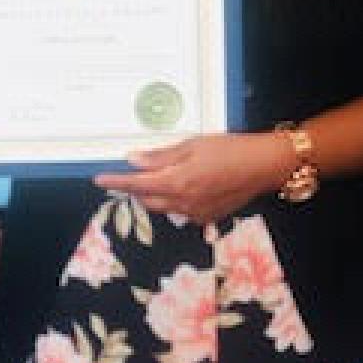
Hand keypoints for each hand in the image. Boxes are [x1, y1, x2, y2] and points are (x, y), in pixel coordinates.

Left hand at [95, 132, 289, 224]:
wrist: (263, 166)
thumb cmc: (229, 149)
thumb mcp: (192, 145)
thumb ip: (161, 157)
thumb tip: (134, 160)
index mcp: (177, 183)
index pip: (137, 185)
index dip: (116, 182)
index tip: (99, 179)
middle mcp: (184, 204)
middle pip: (148, 200)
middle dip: (136, 189)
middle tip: (130, 174)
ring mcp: (196, 214)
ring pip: (165, 207)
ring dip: (156, 194)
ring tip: (159, 176)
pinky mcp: (208, 217)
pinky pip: (182, 211)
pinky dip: (176, 199)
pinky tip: (185, 185)